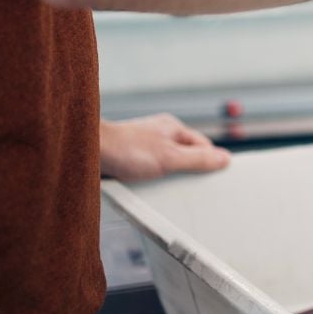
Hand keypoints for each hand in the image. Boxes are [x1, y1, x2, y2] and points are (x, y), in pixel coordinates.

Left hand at [100, 114, 230, 181]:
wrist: (88, 151)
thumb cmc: (126, 149)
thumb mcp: (170, 158)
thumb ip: (198, 159)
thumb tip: (224, 158)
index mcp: (173, 127)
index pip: (203, 145)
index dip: (209, 161)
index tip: (213, 176)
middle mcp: (159, 134)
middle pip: (186, 155)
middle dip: (187, 171)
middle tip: (185, 184)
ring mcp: (144, 145)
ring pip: (167, 164)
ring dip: (166, 177)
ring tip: (161, 185)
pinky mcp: (130, 157)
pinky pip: (149, 170)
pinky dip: (150, 180)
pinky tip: (145, 186)